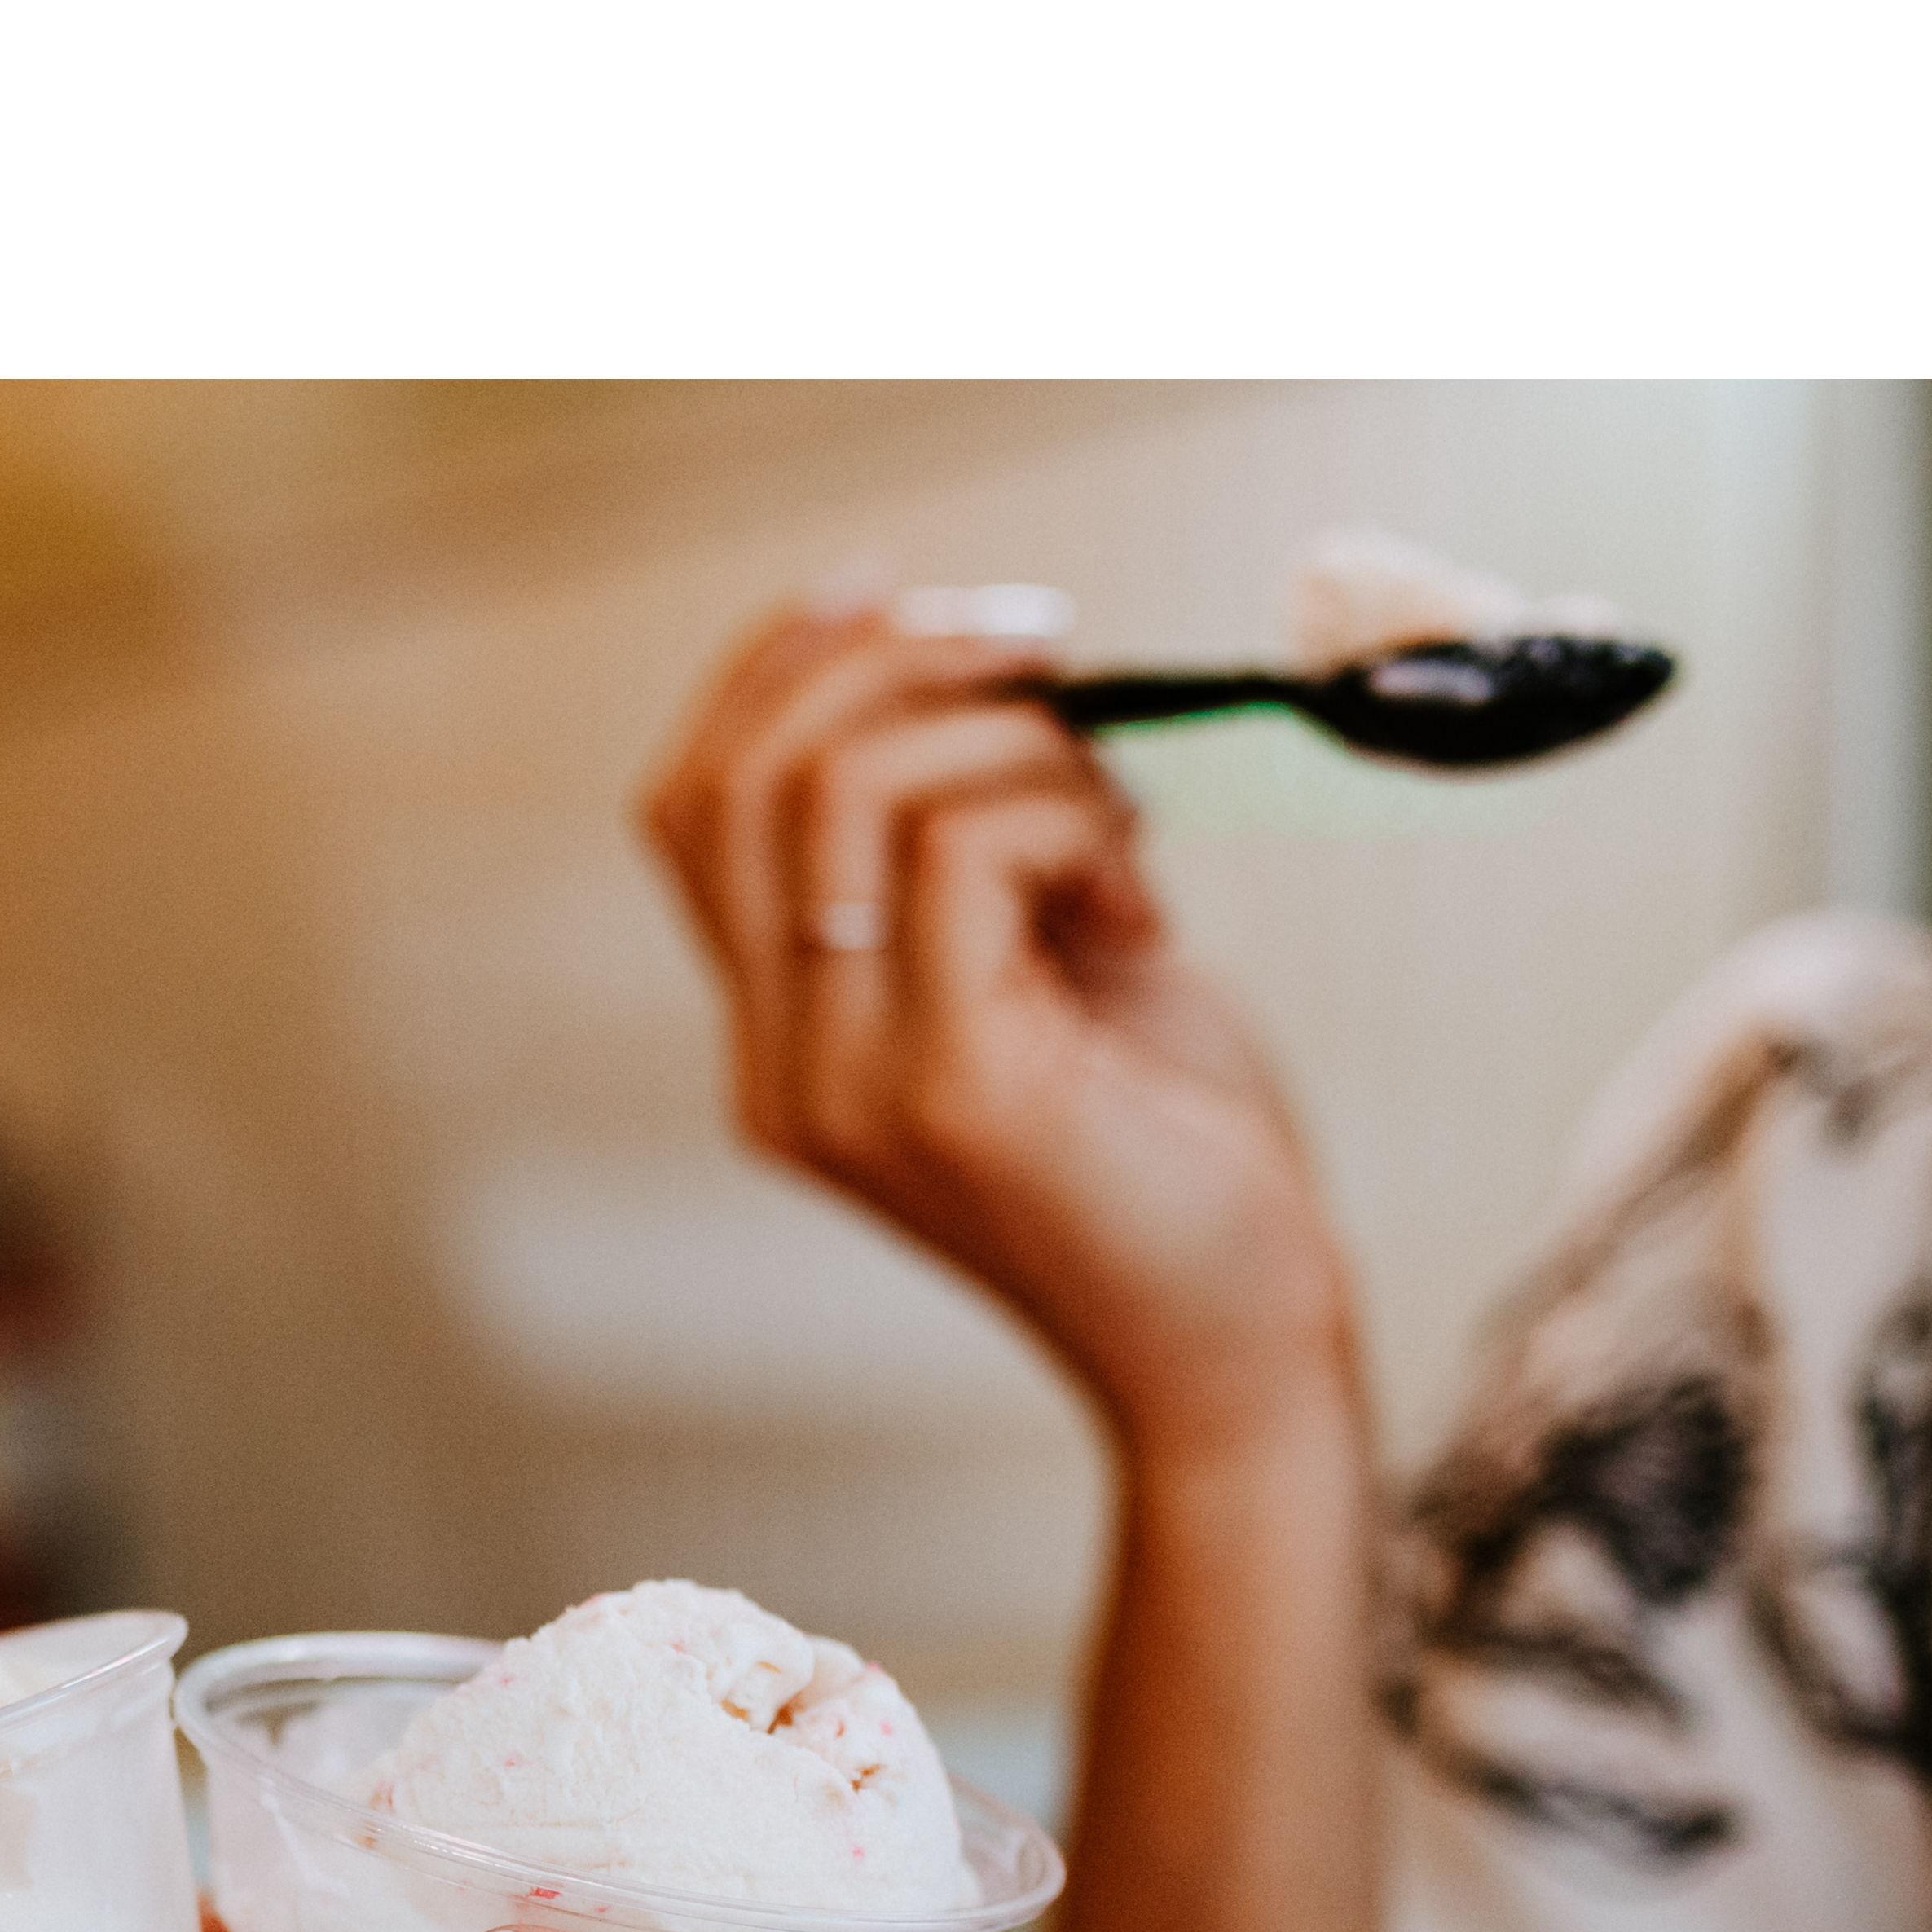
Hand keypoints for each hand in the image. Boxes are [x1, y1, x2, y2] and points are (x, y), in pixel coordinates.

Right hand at [638, 591, 1356, 1454]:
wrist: (1240, 1347)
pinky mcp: (951, 1089)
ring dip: (1019, 746)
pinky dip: (1078, 825)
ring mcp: (848, 1089)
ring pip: (855, 791)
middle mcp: (780, 1072)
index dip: (774, 666)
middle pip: (749, 777)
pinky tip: (1144, 912)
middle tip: (1052, 659)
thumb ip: (978, 851)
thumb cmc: (1171, 1155)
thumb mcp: (1048, 966)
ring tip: (1121, 824)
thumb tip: (988, 671)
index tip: (898, 584)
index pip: (691, 809)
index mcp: (781, 1044)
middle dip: (901, 660)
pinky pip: (971, 850)